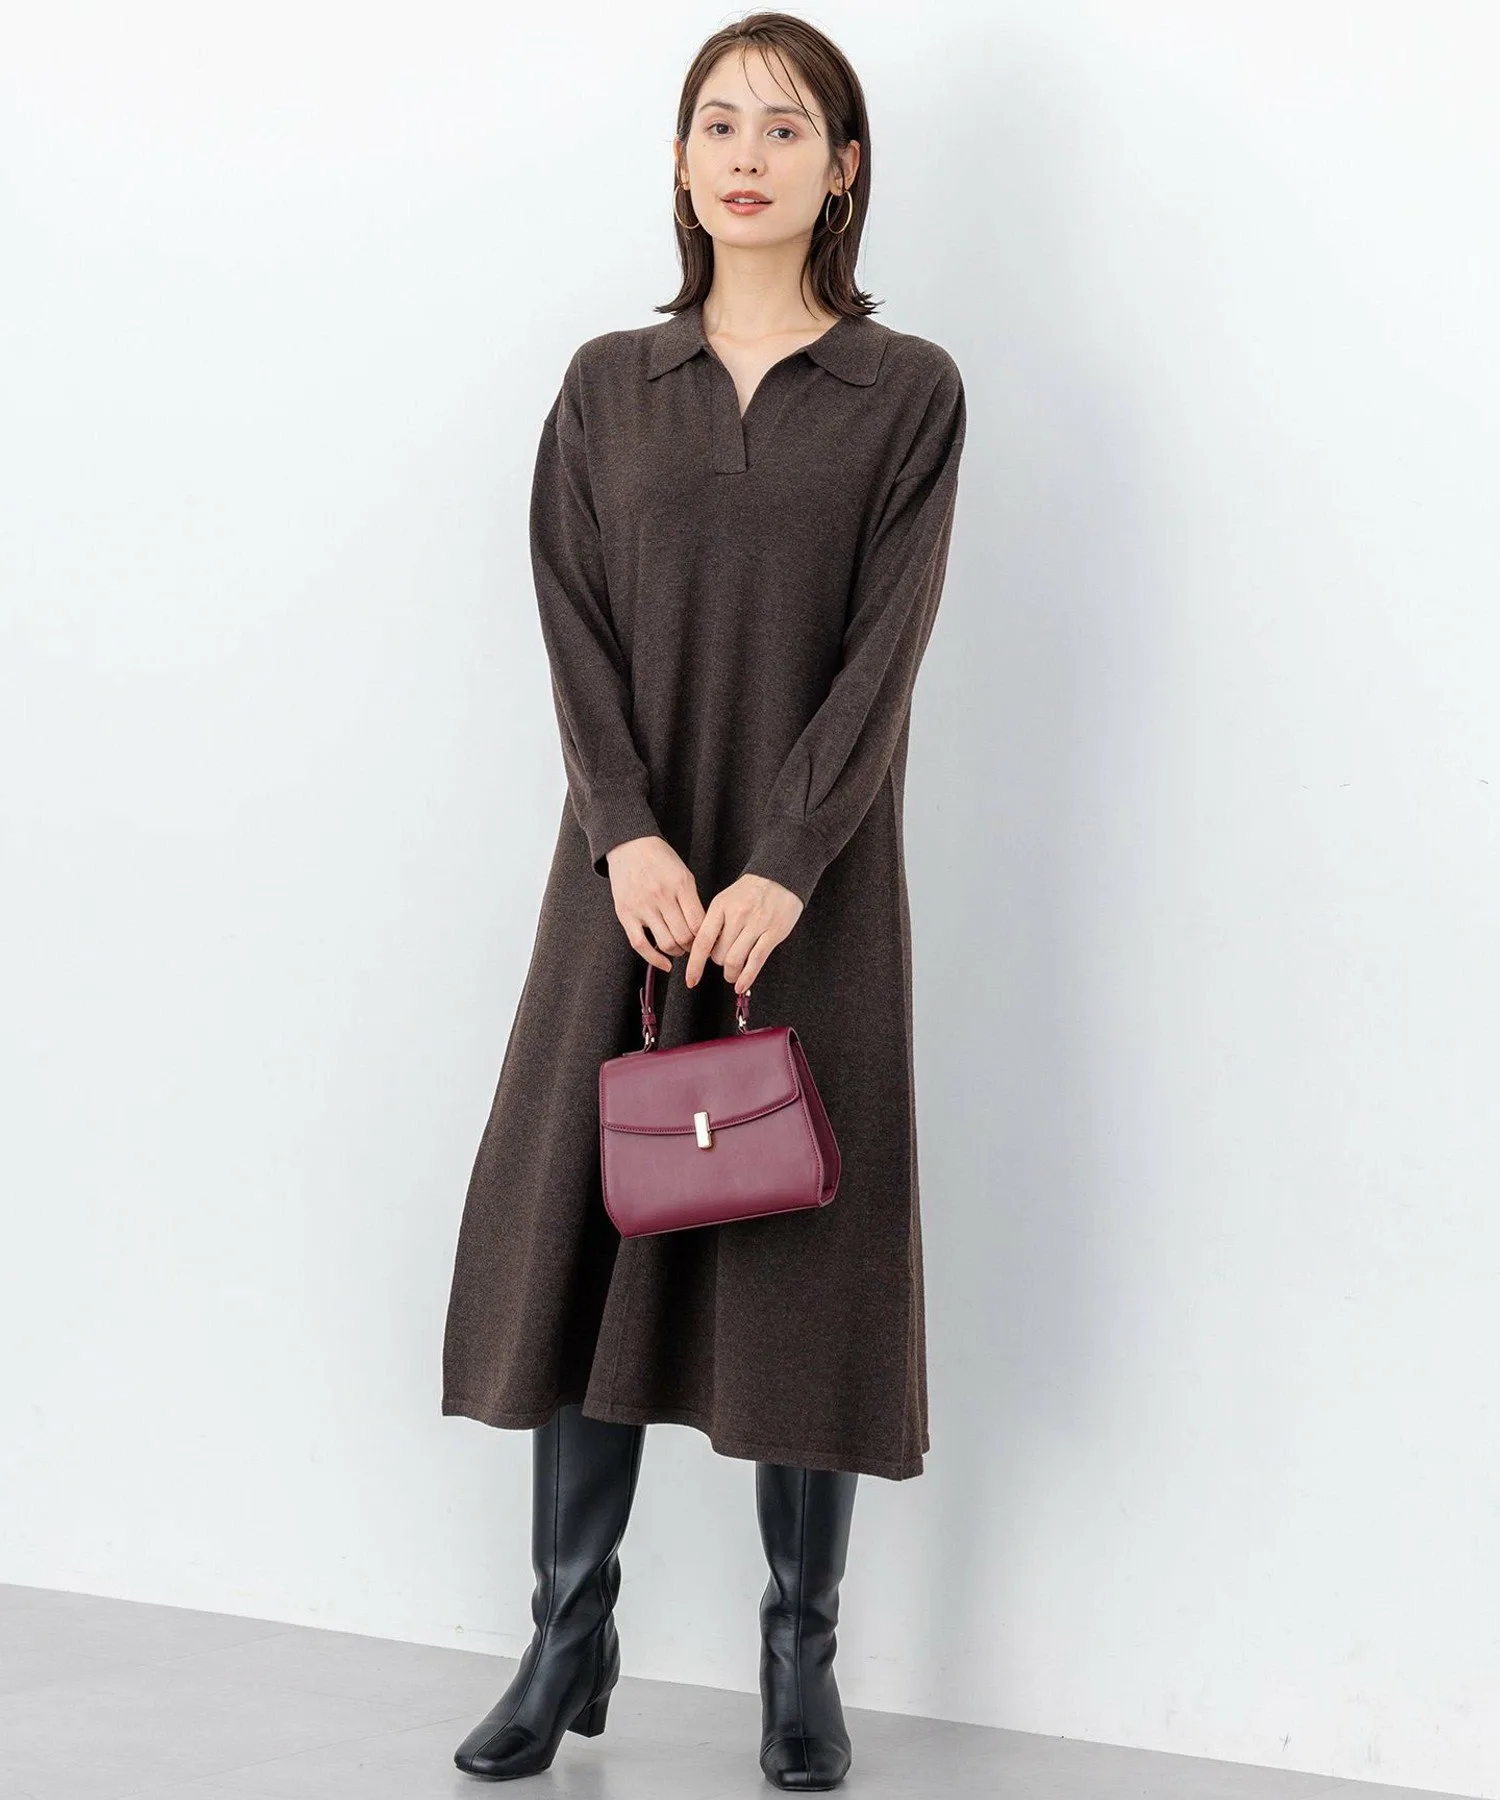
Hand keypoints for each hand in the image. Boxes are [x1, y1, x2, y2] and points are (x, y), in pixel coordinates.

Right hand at [604, 836, 704, 971]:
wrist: (630, 845)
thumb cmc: (660, 859)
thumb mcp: (684, 873)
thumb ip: (692, 900)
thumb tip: (703, 930)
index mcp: (680, 885)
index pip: (699, 923)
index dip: (705, 937)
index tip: (706, 940)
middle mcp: (661, 896)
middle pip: (684, 936)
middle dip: (692, 947)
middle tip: (693, 946)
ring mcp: (642, 906)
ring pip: (666, 943)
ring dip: (677, 952)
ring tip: (679, 949)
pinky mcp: (625, 914)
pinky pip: (640, 945)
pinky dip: (654, 959)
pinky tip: (664, 964)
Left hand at [684, 873, 803, 995]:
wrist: (780, 876)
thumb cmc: (750, 891)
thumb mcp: (725, 900)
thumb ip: (714, 923)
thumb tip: (705, 952)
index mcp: (720, 907)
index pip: (702, 941)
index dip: (695, 964)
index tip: (691, 980)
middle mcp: (737, 915)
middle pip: (718, 954)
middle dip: (718, 964)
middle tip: (723, 963)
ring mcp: (756, 924)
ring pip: (735, 960)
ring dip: (730, 974)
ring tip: (731, 976)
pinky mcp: (774, 932)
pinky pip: (756, 960)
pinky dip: (747, 977)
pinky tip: (741, 985)